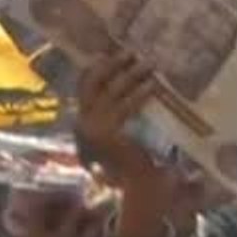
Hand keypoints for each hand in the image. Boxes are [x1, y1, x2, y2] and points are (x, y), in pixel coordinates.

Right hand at [76, 52, 157, 185]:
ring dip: (132, 74)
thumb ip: (117, 112)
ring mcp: (94, 128)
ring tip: (149, 63)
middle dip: (112, 65)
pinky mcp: (109, 133)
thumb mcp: (120, 131)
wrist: (136, 184)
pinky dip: (141, 92)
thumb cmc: (133, 158)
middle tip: (130, 52)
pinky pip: (127, 105)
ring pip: (112, 91)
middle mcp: (83, 122)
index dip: (96, 68)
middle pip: (93, 83)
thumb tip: (130, 80)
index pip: (84, 86)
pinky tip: (153, 84)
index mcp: (82, 122)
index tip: (110, 52)